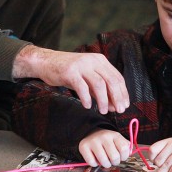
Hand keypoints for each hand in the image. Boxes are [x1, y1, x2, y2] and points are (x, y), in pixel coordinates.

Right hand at [12, 45, 129, 113]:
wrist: (46, 62)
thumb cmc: (69, 72)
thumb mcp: (87, 79)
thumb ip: (100, 91)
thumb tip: (114, 106)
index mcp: (100, 61)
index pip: (117, 77)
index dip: (123, 93)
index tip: (124, 106)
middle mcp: (93, 61)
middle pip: (111, 80)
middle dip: (117, 97)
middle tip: (118, 111)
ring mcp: (81, 65)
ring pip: (99, 84)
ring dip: (103, 100)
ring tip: (103, 111)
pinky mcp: (70, 71)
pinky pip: (82, 87)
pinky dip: (87, 98)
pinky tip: (87, 106)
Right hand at [79, 129, 129, 167]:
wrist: (91, 133)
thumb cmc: (107, 140)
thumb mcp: (117, 140)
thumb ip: (125, 146)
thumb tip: (129, 153)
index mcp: (114, 134)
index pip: (124, 148)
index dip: (124, 156)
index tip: (121, 157)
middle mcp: (104, 136)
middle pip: (114, 156)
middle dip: (115, 162)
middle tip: (112, 160)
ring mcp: (93, 141)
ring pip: (104, 161)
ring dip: (106, 165)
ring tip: (105, 161)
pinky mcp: (83, 146)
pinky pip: (92, 162)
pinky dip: (95, 164)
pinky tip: (96, 159)